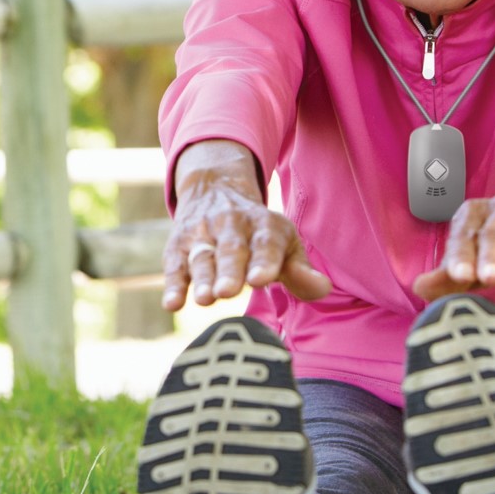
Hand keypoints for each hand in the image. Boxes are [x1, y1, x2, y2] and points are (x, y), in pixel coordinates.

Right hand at [163, 141, 330, 309]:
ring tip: (205, 299)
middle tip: (228, 292)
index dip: (263, 261)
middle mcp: (231, 224)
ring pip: (202, 257)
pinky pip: (174, 265)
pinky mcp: (178, 245)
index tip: (260, 280)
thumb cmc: (260, 234)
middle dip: (229, 271)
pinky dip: (173, 284)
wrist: (216, 189)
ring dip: (202, 278)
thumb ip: (300, 270)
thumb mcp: (285, 243)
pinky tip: (172, 304)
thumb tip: (322, 289)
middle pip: (231, 249)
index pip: (266, 243)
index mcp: (264, 224)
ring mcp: (202, 234)